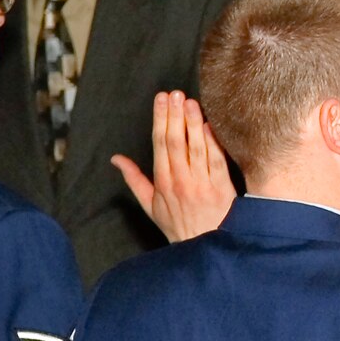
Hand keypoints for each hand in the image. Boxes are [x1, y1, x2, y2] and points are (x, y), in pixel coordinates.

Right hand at [114, 91, 235, 242]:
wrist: (206, 247)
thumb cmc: (178, 226)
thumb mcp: (150, 206)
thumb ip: (134, 180)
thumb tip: (117, 159)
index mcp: (163, 183)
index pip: (160, 145)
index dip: (160, 120)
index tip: (160, 100)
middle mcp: (181, 181)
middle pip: (176, 142)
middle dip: (174, 115)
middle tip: (174, 93)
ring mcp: (203, 183)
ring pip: (196, 148)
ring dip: (193, 122)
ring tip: (190, 102)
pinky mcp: (222, 187)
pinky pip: (217, 160)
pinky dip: (213, 142)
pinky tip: (210, 125)